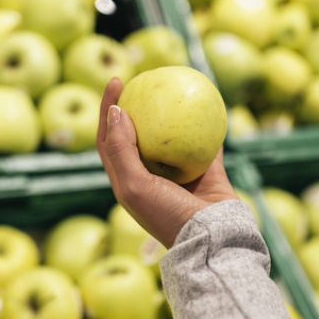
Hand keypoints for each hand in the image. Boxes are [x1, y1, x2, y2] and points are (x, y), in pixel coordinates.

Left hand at [96, 78, 237, 247]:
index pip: (109, 138)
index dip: (108, 109)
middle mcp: (150, 176)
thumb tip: (117, 111)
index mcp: (127, 181)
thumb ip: (121, 150)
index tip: (116, 81)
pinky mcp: (206, 173)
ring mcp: (178, 175)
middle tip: (144, 77)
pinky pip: (207, 143)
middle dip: (137, 103)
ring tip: (174, 86)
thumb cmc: (166, 216)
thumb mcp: (134, 186)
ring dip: (172, 113)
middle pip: (137, 132)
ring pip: (172, 136)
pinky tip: (209, 103)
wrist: (210, 241)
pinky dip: (208, 125)